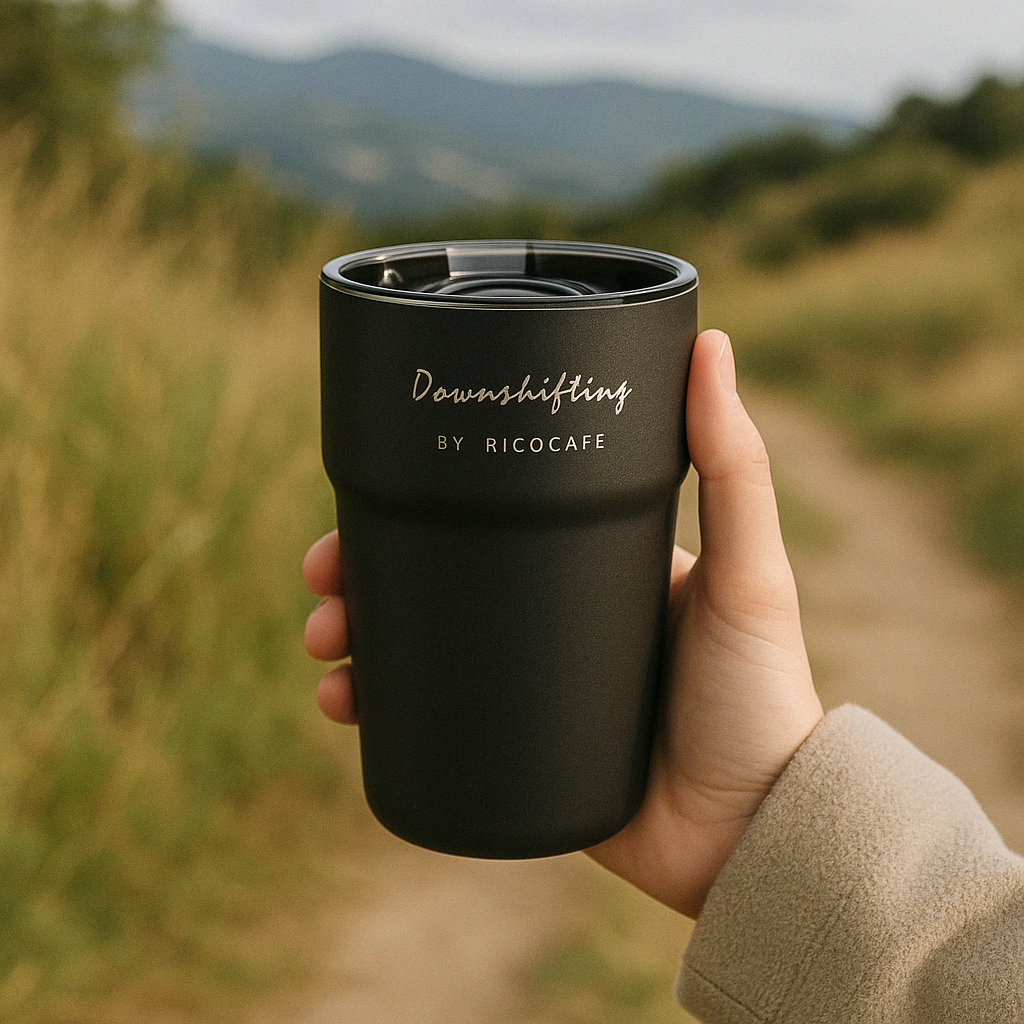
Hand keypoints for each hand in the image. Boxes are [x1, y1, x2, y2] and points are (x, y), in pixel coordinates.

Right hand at [303, 329, 822, 918]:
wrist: (748, 829)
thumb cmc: (759, 695)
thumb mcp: (748, 572)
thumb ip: (734, 467)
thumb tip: (711, 343)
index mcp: (590, 563)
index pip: (492, 514)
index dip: (423, 500)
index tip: (365, 496)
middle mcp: (549, 614)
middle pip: (436, 575)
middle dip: (365, 571)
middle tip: (322, 580)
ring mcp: (525, 682)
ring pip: (417, 645)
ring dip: (356, 635)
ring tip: (325, 647)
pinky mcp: (511, 748)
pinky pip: (426, 721)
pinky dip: (376, 709)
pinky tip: (342, 704)